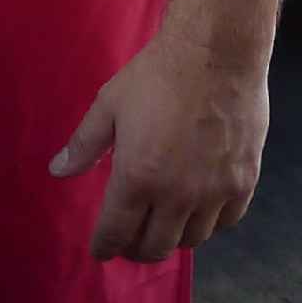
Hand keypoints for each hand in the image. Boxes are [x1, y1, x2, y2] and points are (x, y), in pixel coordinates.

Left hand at [48, 24, 270, 261]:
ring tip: (162, 225)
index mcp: (137, 178)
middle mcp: (177, 195)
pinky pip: (226, 222)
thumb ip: (84, 144)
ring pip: (191, 240)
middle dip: (135, 249)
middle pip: (154, 247)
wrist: (216, 52)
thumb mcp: (109, 105)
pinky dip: (208, 224)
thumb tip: (57, 171)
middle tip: (129, 240)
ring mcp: (215, 192)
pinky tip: (198, 211)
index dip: (104, 247)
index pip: (116, 233)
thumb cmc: (156, 75)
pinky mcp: (244, 182)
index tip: (100, 250)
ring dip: (172, 238)